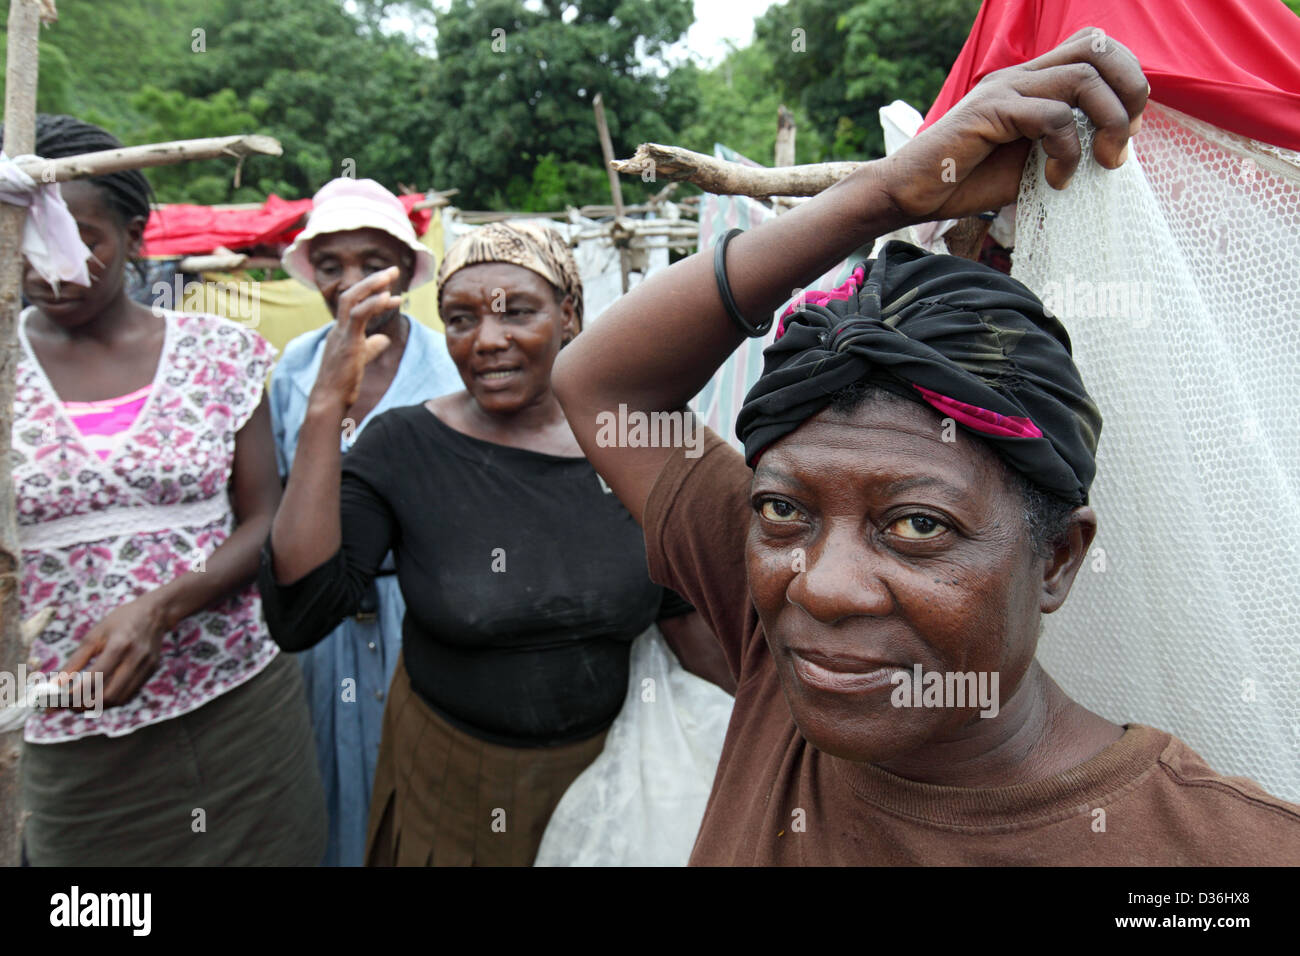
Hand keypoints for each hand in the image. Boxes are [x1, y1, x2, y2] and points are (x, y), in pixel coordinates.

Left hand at [60, 593, 169, 708]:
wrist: (155, 613)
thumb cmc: (119, 621)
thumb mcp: (94, 636)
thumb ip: (75, 661)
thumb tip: (55, 685)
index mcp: (120, 645)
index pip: (95, 679)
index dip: (75, 694)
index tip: (57, 701)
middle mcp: (136, 658)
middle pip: (109, 695)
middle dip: (85, 705)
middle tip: (67, 705)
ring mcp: (147, 667)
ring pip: (119, 699)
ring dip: (97, 706)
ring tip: (79, 703)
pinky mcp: (151, 672)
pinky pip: (128, 694)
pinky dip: (110, 700)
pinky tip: (98, 695)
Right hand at [312, 266, 402, 409]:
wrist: (329, 400)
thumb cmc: (342, 383)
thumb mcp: (361, 359)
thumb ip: (371, 347)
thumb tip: (384, 339)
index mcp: (341, 331)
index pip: (354, 303)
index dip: (372, 292)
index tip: (391, 286)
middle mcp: (338, 328)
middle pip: (350, 294)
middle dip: (372, 280)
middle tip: (392, 270)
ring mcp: (340, 334)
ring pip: (350, 299)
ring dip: (372, 285)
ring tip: (390, 276)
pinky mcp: (347, 343)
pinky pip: (357, 316)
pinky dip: (372, 304)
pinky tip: (388, 298)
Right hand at [881, 28, 1146, 222]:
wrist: (910, 194)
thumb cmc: (966, 182)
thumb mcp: (1030, 162)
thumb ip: (1065, 146)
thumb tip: (1113, 151)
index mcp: (1031, 82)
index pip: (1095, 49)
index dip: (1126, 81)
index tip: (1127, 132)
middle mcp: (1020, 76)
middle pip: (1098, 47)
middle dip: (1130, 90)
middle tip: (1124, 140)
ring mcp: (1005, 90)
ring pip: (1083, 77)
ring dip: (1108, 121)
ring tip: (1103, 162)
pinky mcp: (990, 112)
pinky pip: (1051, 117)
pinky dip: (1066, 152)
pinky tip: (1055, 180)